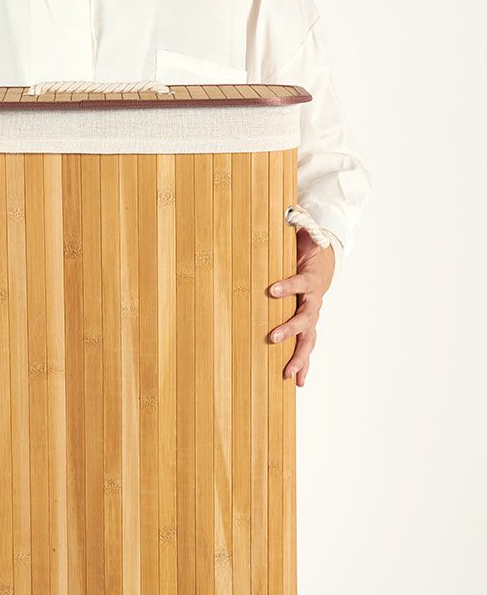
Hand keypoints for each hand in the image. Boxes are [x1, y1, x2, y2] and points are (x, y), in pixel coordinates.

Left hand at [267, 228, 334, 386]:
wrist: (324, 264)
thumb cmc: (305, 252)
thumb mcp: (300, 238)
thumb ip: (295, 229)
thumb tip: (285, 212)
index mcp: (310, 279)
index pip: (300, 283)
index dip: (288, 286)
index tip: (272, 290)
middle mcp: (314, 301)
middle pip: (306, 317)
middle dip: (290, 329)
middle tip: (272, 337)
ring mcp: (313, 316)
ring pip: (309, 339)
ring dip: (299, 357)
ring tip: (286, 374)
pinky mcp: (310, 326)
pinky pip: (308, 347)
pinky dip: (303, 365)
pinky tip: (297, 382)